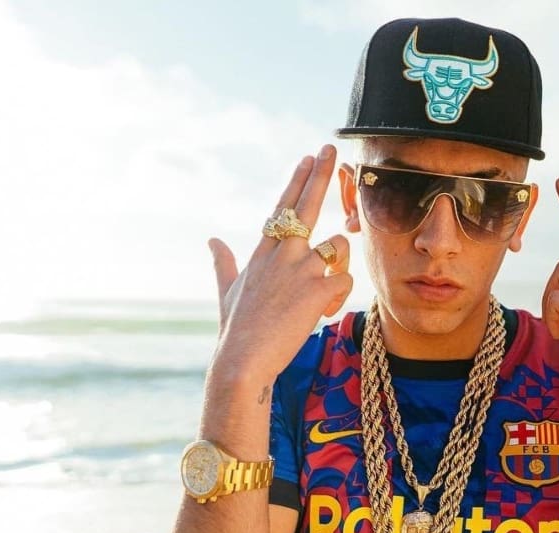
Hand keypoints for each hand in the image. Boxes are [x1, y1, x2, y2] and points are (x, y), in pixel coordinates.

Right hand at [206, 144, 352, 392]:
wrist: (244, 359)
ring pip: (340, 248)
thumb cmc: (237, 330)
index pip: (283, 208)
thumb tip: (212, 240)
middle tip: (331, 148)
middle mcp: (283, 253)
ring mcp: (301, 268)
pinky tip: (321, 313)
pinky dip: (340, 297)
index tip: (308, 158)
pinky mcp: (319, 287)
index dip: (298, 181)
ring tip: (319, 296)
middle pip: (308, 205)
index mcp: (263, 253)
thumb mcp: (227, 292)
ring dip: (339, 267)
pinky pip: (346, 280)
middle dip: (321, 174)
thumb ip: (223, 263)